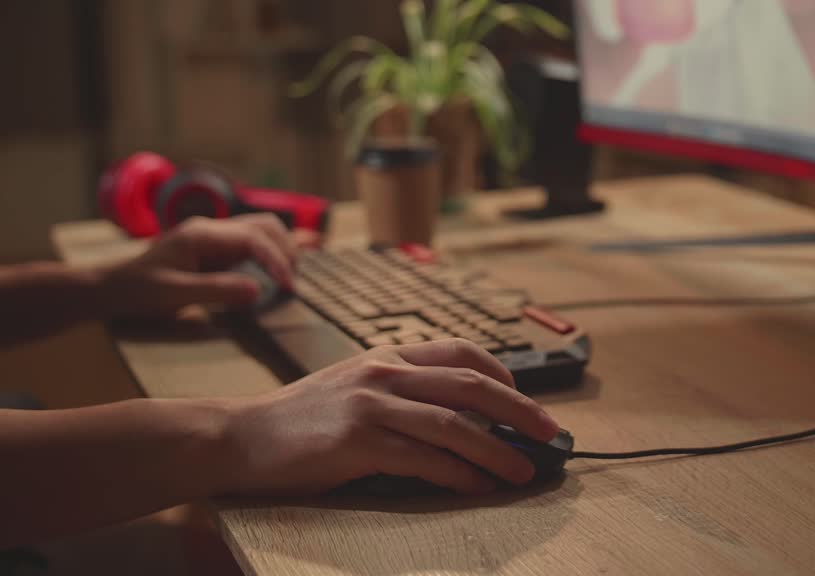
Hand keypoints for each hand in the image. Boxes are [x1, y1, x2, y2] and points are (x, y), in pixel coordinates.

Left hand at [100, 214, 297, 317]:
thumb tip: (257, 290)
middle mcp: (211, 229)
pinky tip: (271, 276)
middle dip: (285, 250)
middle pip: (264, 226)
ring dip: (279, 251)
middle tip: (292, 283)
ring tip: (287, 279)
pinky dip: (268, 257)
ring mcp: (213, 236)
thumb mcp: (173, 294)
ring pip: (260, 231)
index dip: (275, 260)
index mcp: (201, 234)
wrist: (110, 288)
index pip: (253, 238)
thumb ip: (216, 290)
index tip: (288, 286)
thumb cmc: (137, 291)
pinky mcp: (214, 248)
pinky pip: (250, 245)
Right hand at [221, 340, 559, 494]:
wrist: (239, 436)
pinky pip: (424, 459)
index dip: (502, 374)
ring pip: (455, 424)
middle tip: (550, 432)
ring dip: (498, 450)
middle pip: (471, 384)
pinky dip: (459, 474)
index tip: (525, 399)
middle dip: (519, 410)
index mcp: (387, 356)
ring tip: (524, 470)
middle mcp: (384, 373)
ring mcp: (371, 405)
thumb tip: (461, 419)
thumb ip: (401, 392)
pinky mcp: (358, 442)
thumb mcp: (354, 386)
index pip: (460, 352)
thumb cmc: (300, 419)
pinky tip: (478, 486)